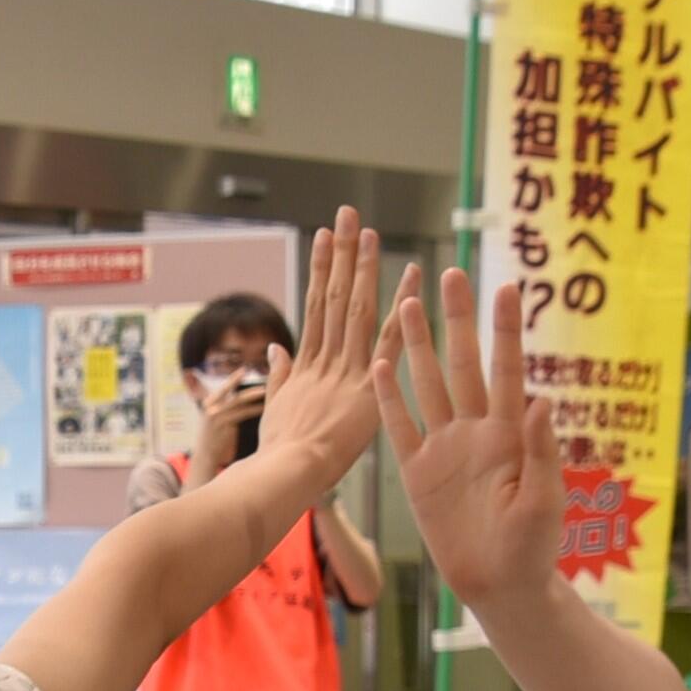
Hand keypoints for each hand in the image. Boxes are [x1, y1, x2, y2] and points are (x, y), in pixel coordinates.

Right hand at [176, 378, 268, 491]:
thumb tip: (239, 396)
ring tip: (266, 390)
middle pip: (228, 389)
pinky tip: (265, 407)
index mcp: (208, 402)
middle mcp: (210, 406)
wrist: (206, 456)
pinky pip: (243, 413)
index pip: (222, 387)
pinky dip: (255, 409)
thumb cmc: (215, 437)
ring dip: (253, 394)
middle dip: (240, 380)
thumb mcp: (214, 418)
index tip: (244, 370)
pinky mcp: (224, 424)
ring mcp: (216, 415)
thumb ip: (223, 406)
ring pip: (237, 401)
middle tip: (255, 373)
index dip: (233, 378)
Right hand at [245, 216, 397, 491]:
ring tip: (368, 229)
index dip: (320, 270)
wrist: (285, 475)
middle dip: (341, 253)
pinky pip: (390, 340)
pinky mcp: (368, 386)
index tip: (323, 238)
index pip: (316, 308)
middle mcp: (325, 360)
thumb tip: (277, 349)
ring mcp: (346, 370)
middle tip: (347, 214)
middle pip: (333, 296)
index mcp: (304, 367)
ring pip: (357, 308)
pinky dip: (403, 306)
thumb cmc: (278, 458)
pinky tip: (414, 275)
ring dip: (363, 266)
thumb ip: (281, 377)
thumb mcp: (276, 411)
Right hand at [373, 268, 554, 607]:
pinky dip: (389, 398)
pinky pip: (401, 428)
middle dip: (458, 320)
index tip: (505, 288)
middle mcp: (477, 431)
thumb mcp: (544, 499)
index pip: (508, 370)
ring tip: (410, 302)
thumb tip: (544, 399)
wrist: (499, 585)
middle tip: (452, 274)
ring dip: (420, 345)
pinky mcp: (419, 473)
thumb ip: (541, 449)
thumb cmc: (533, 546)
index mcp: (510, 434)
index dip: (506, 331)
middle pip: (464, 364)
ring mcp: (445, 449)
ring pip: (429, 385)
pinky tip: (380, 364)